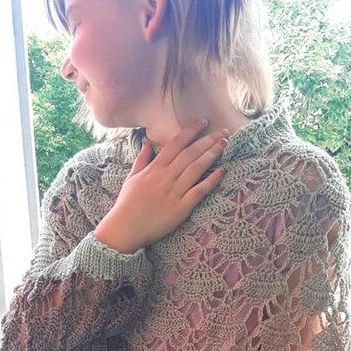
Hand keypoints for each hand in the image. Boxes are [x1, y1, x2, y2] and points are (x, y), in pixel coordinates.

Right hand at [94, 119, 227, 252]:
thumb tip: (148, 143)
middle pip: (190, 154)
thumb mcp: (132, 178)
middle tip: (223, 130)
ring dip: (212, 154)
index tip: (203, 121)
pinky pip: (198, 191)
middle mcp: (165, 177)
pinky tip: (222, 171)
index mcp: (154, 168)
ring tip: (224, 144)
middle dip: (207, 140)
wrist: (125, 228)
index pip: (175, 144)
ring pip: (196, 169)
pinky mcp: (181, 208)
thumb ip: (142, 159)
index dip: (190, 131)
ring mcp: (174, 192)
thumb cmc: (128, 204)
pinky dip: (211, 180)